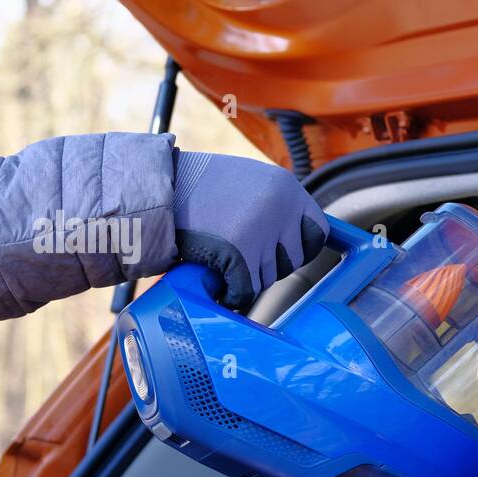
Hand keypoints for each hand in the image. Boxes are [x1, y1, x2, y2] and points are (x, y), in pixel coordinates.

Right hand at [172, 151, 328, 309]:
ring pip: (268, 279)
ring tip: (224, 261)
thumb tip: (297, 240)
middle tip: (244, 258)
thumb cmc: (199, 186)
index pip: (318, 232)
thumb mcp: (250, 182)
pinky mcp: (239, 253)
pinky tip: (219, 284)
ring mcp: (261, 231)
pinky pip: (246, 291)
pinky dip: (232, 294)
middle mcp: (281, 208)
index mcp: (288, 188)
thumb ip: (276, 205)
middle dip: (270, 266)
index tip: (283, 254)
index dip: (300, 248)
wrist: (159, 187)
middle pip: (292, 261)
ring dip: (247, 278)